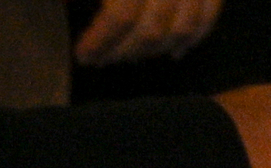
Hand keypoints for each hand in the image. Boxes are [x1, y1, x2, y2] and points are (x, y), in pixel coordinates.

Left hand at [76, 0, 221, 65]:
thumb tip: (63, 2)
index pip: (120, 16)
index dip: (101, 42)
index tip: (84, 56)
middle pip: (151, 30)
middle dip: (124, 51)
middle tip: (103, 59)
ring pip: (180, 30)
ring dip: (154, 50)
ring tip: (131, 56)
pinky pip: (207, 20)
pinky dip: (192, 40)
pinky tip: (174, 52)